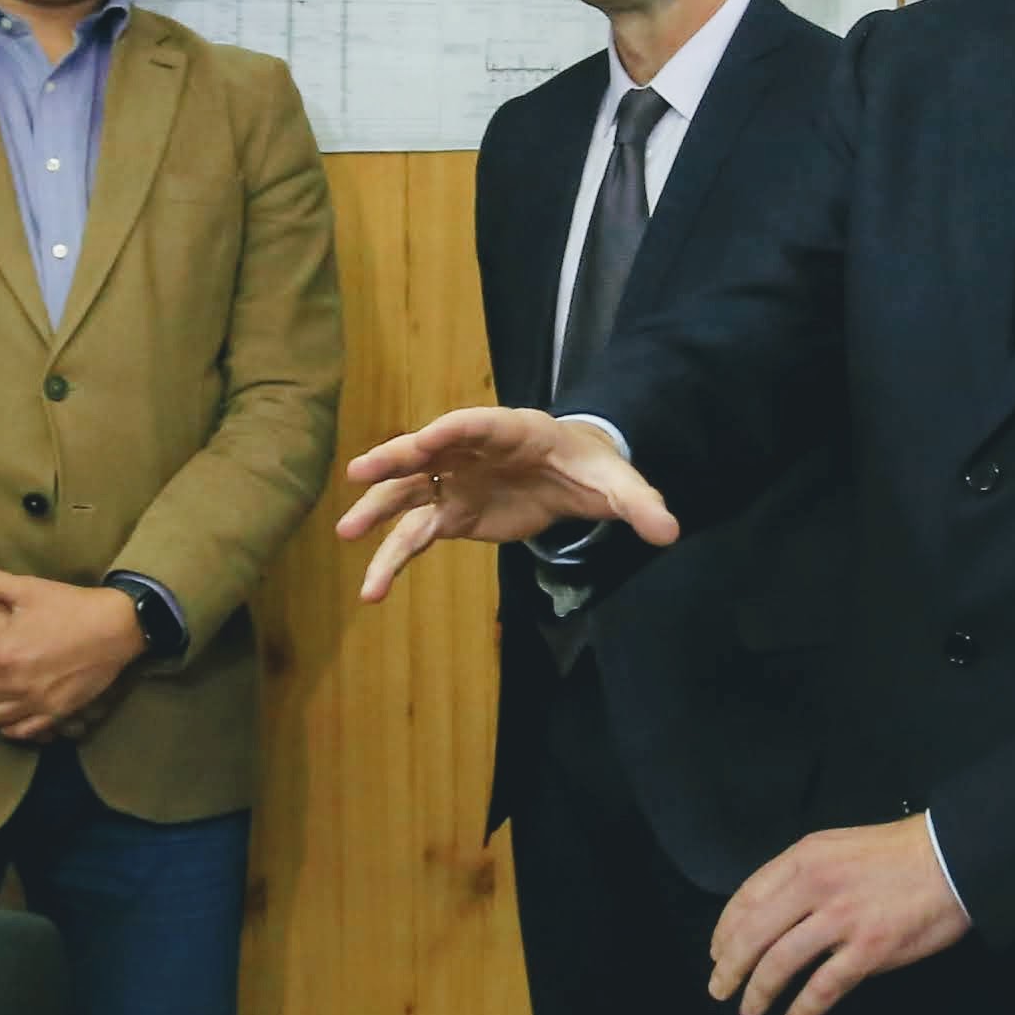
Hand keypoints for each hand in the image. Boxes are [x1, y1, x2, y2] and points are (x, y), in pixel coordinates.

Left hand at [0, 571, 144, 742]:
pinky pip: (19, 732)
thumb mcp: (28, 587)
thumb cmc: (70, 606)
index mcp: (2, 653)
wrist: (115, 627)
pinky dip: (12, 723)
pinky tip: (16, 708)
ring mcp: (35, 703)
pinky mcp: (55, 714)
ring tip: (0, 690)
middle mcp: (14, 684)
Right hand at [336, 406, 679, 600]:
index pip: (474, 425)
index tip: (425, 441)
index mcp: (511, 430)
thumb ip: (640, 504)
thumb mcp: (620, 483)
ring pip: (410, 495)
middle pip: (427, 452)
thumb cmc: (593, 468)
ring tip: (345, 533)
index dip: (451, 431)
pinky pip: (417, 536)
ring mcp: (457, 483)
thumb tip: (668, 531)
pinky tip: (373, 589)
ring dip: (378, 512)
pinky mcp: (454, 515)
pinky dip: (394, 559)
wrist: (575, 479)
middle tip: (359, 472)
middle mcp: (471, 452)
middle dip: (395, 459)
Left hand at [709, 816, 970, 1014]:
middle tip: (720, 990)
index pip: (746, 898)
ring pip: (779, 964)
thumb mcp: (838, 845)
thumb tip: (770, 910)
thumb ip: (803, 873)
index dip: (725, 931)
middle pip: (753, 936)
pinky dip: (802, 1010)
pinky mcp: (869, 950)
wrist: (953, 859)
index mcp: (804, 858)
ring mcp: (841, 920)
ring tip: (750, 1012)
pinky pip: (823, 988)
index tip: (717, 953)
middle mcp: (815, 887)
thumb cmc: (898, 853)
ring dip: (758, 993)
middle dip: (729, 969)